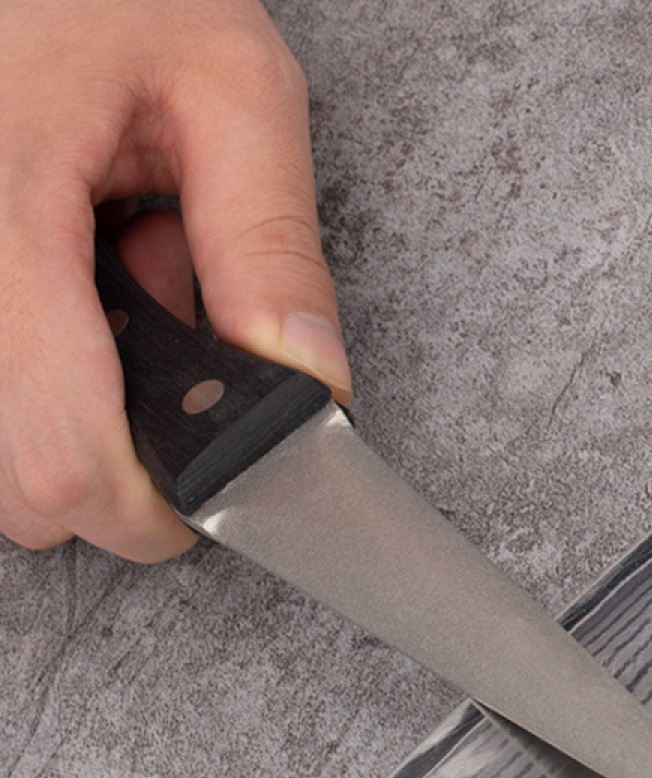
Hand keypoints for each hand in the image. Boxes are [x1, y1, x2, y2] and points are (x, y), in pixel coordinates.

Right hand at [0, 0, 350, 561]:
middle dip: (125, 453)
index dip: (152, 511)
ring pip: (3, 441)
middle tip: (176, 338)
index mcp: (2, 216)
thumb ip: (271, 244)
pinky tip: (83, 274)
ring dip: (88, 402)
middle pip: (23, 482)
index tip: (209, 498)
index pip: (63, 460)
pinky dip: (54, 361)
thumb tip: (312, 384)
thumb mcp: (230, 85)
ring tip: (128, 279)